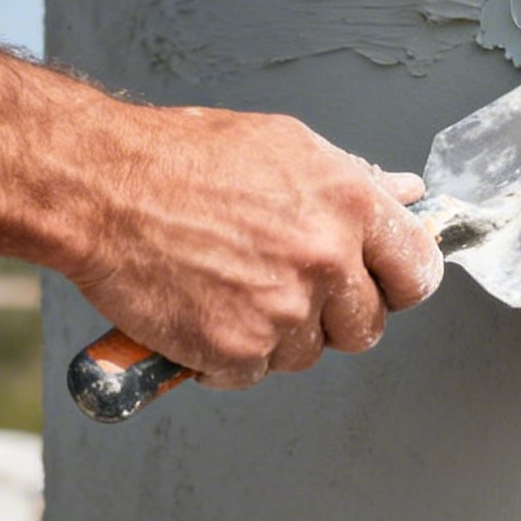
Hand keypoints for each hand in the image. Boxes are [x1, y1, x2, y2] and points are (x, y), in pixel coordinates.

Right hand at [69, 104, 442, 388]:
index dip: (398, 282)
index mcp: (348, 204)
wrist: (103, 188)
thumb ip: (353, 181)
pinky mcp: (237, 351)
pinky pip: (253, 373)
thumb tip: (405, 197)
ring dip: (276, 334)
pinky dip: (227, 355)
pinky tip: (202, 308)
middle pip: (367, 327)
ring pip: (307, 353)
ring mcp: (283, 311)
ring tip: (230, 284)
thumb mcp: (285, 147)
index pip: (417, 271)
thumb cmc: (183, 159)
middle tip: (285, 284)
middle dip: (334, 316)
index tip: (380, 285)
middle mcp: (325, 260)